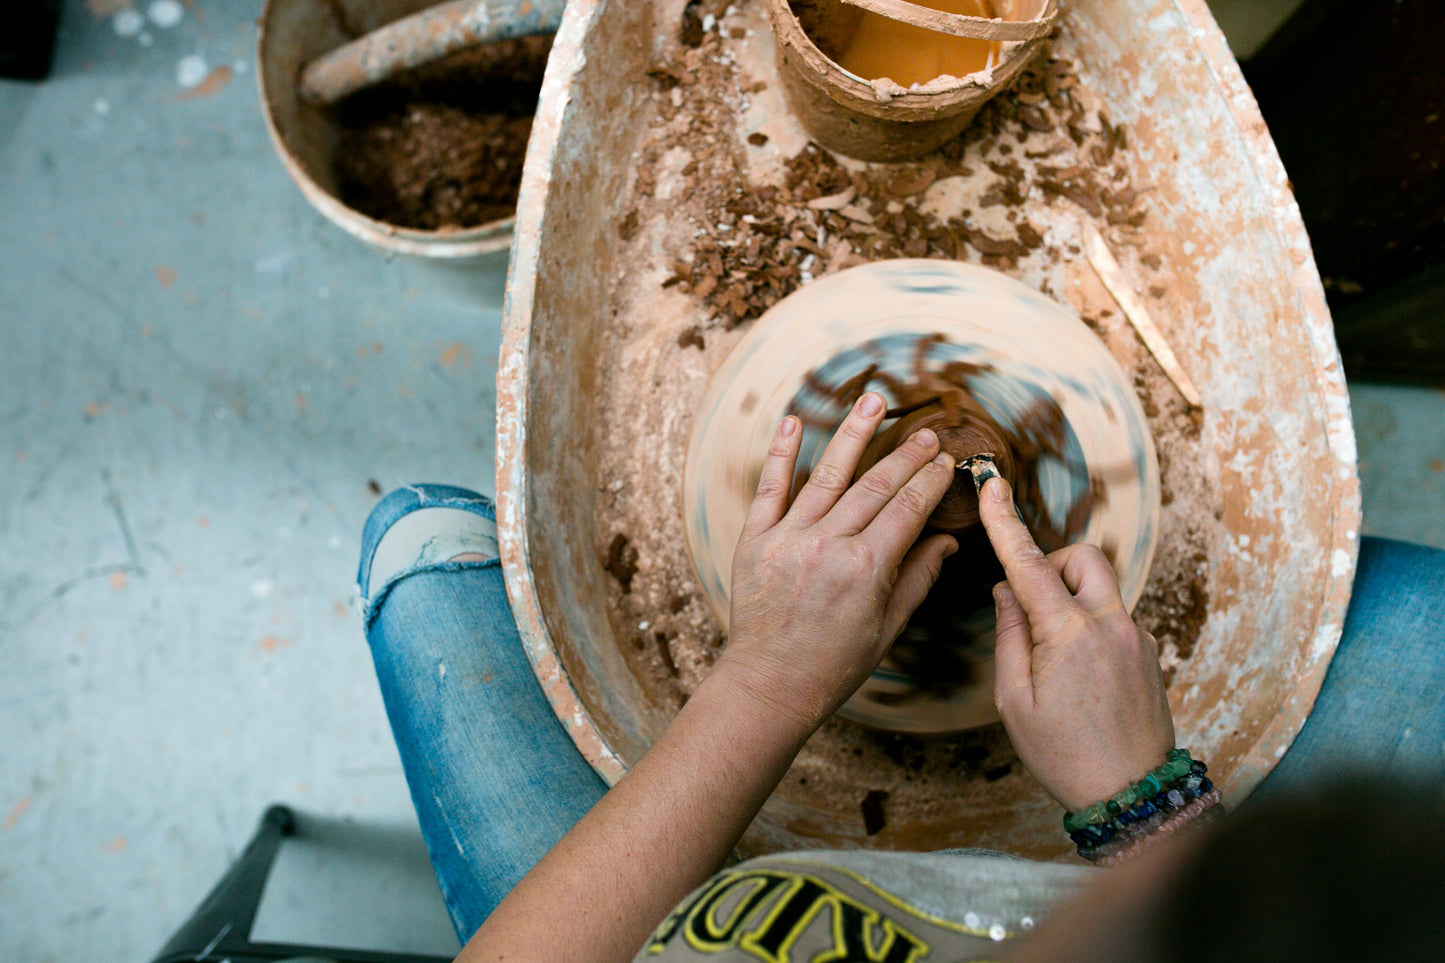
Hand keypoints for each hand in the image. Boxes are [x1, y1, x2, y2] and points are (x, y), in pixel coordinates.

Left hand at [720, 392, 959, 733]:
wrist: (769, 684)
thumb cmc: (834, 664)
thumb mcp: (887, 626)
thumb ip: (917, 577)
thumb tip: (948, 541)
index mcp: (866, 569)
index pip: (908, 509)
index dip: (930, 481)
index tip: (946, 461)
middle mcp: (828, 546)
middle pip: (874, 486)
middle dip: (906, 456)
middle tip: (927, 433)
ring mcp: (788, 539)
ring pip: (827, 474)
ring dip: (853, 433)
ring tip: (874, 400)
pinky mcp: (755, 541)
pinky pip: (770, 488)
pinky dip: (782, 454)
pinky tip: (794, 422)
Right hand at [979, 474, 1173, 811]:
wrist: (1132, 796)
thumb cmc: (1063, 754)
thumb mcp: (1013, 700)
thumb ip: (1010, 635)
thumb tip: (1009, 591)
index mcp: (1069, 634)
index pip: (1028, 563)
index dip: (1004, 521)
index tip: (991, 483)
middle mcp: (1110, 624)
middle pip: (1083, 556)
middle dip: (1051, 565)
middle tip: (1029, 607)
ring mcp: (1135, 638)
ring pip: (1100, 587)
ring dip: (1070, 600)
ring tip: (1051, 655)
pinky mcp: (1148, 654)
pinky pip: (1113, 618)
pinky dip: (1088, 627)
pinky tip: (1077, 677)